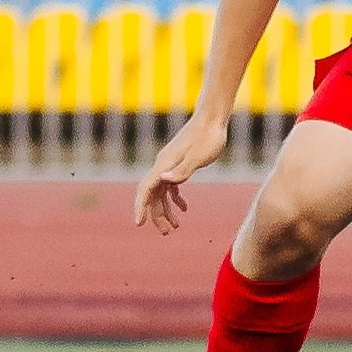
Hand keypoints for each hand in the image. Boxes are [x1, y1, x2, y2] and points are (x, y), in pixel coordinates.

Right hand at [135, 113, 228, 233]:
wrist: (213, 119)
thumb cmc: (209, 137)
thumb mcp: (199, 157)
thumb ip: (182, 170)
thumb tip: (163, 181)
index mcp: (164, 164)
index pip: (146, 189)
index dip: (140, 207)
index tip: (139, 223)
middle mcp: (163, 165)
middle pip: (152, 195)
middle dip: (157, 215)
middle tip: (167, 233)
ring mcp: (170, 164)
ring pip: (161, 192)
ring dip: (166, 210)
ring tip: (175, 227)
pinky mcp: (179, 163)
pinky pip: (171, 185)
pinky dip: (176, 198)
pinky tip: (184, 208)